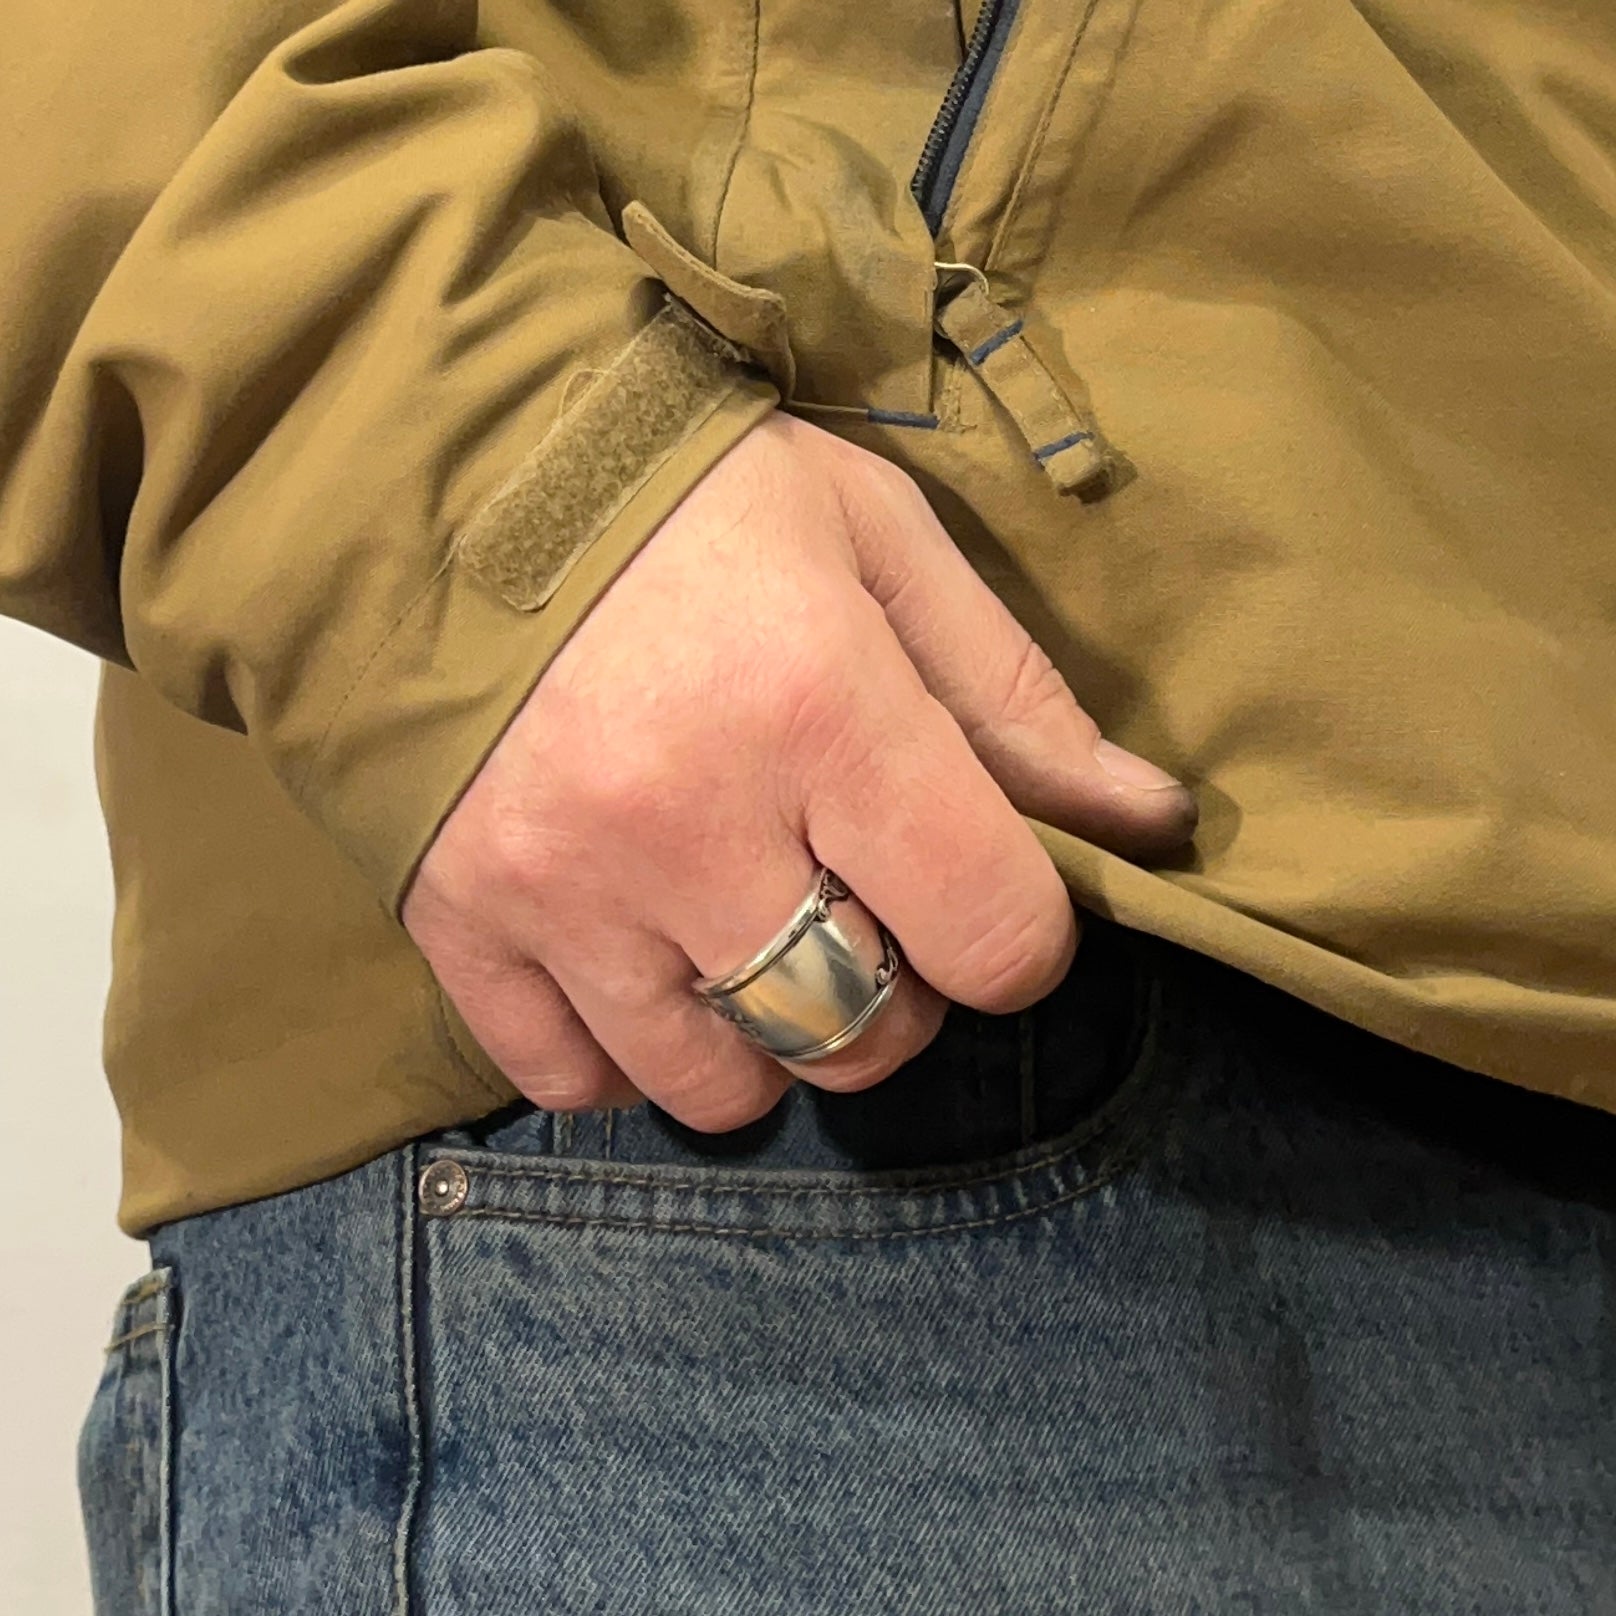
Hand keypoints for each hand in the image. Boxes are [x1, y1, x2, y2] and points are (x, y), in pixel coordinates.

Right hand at [402, 413, 1195, 1127]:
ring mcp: (561, 887)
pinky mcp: (459, 919)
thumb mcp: (875, 539)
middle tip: (864, 912)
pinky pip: (568, 1079)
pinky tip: (640, 973)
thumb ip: (1012, 694)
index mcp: (821, 704)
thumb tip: (1148, 823)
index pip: (991, 931)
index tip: (983, 893)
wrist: (436, 463)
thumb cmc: (687, 492)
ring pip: (717, 1082)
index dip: (1020, 937)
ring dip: (766, 1040)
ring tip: (748, 944)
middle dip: (897, 998)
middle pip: (859, 1031)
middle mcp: (690, 821)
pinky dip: (624, 1056)